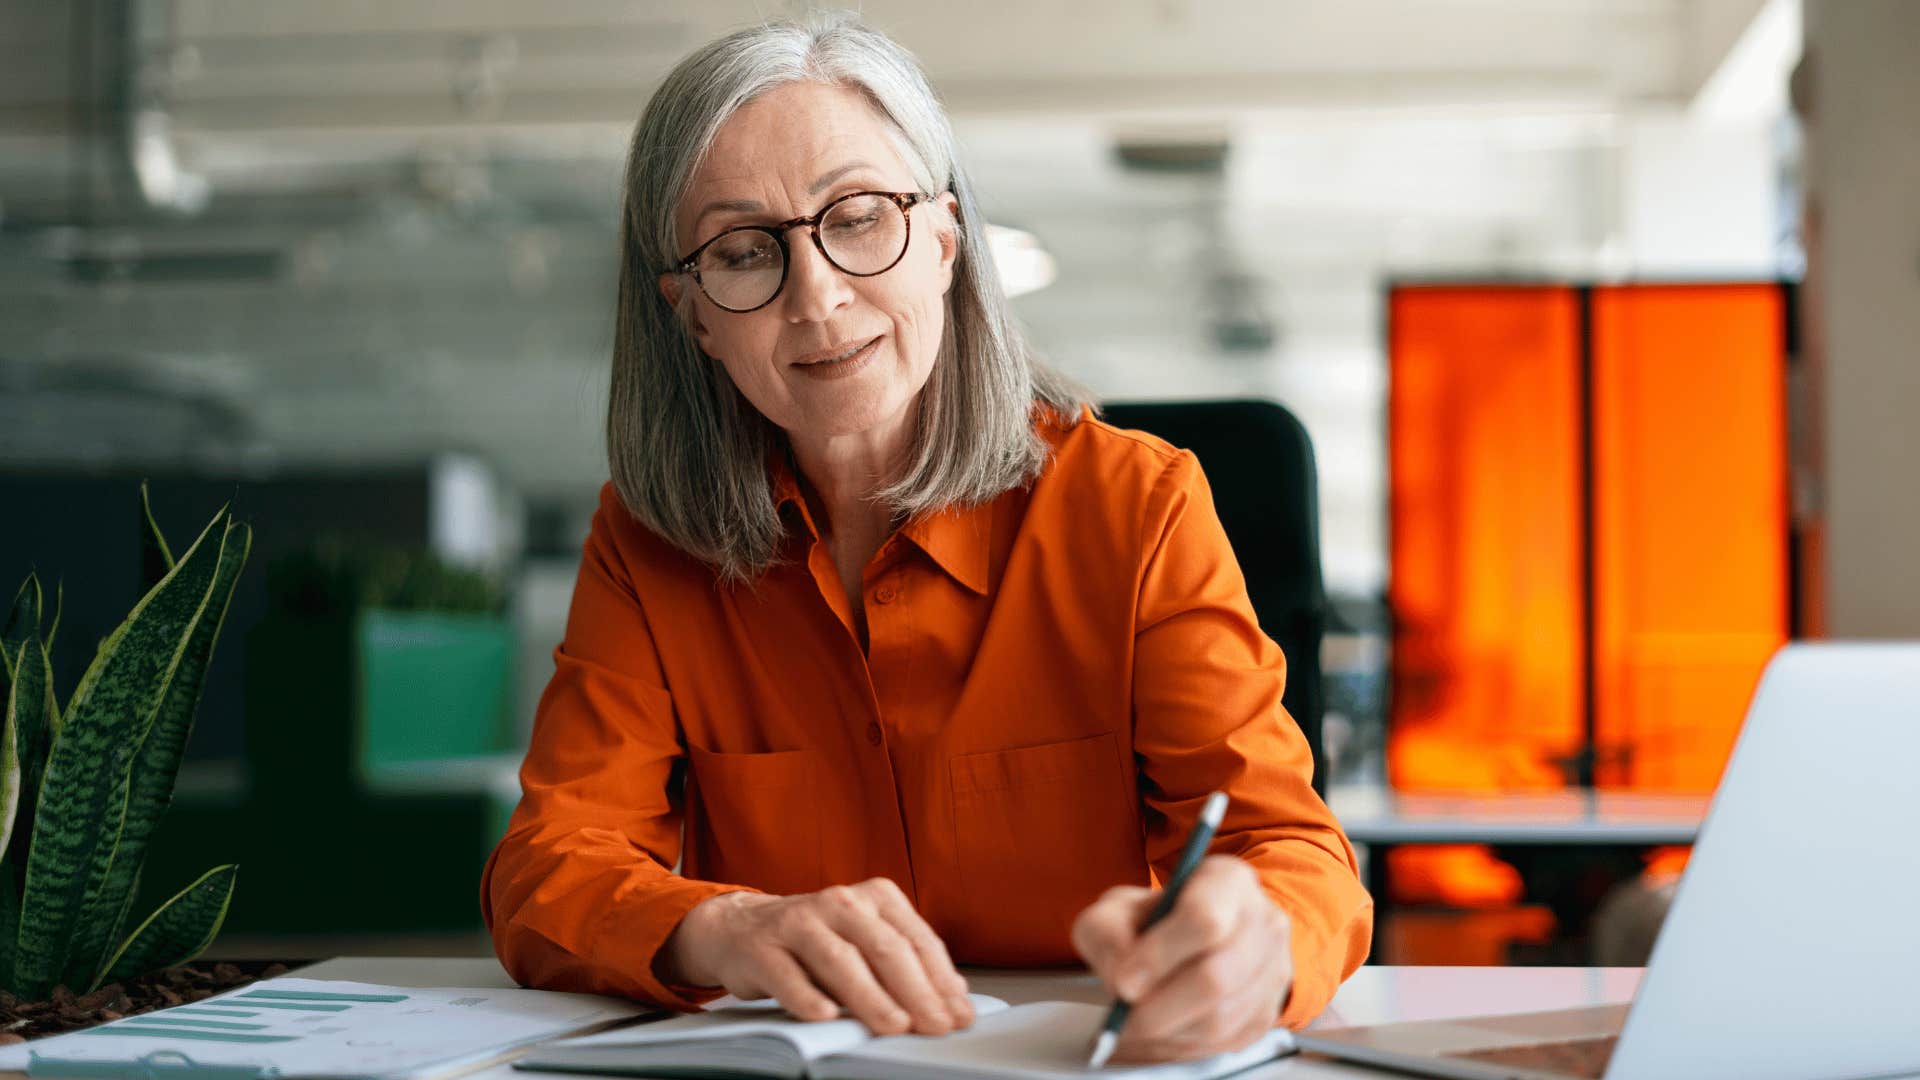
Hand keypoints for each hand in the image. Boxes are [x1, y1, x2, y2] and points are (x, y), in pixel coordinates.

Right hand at [655, 877, 975, 1036]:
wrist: (742, 929)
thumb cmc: (818, 942)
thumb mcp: (865, 941)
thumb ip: (905, 964)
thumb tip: (955, 1000)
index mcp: (876, 897)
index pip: (916, 940)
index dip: (941, 980)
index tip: (959, 1015)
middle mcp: (840, 901)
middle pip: (885, 948)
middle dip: (916, 991)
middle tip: (937, 1025)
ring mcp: (798, 922)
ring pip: (840, 960)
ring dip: (871, 997)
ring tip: (896, 1025)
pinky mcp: (762, 948)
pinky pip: (787, 976)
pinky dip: (808, 997)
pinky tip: (827, 1017)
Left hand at [1071, 856, 1292, 1063]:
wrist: (1190, 942)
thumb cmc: (1153, 921)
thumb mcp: (1117, 910)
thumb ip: (1107, 933)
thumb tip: (1123, 976)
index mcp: (1227, 881)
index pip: (1204, 920)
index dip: (1160, 956)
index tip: (1124, 981)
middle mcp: (1262, 921)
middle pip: (1215, 978)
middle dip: (1159, 1007)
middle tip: (1125, 1018)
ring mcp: (1273, 969)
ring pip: (1220, 1018)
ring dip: (1169, 1031)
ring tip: (1139, 1025)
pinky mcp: (1269, 1011)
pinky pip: (1225, 1042)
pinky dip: (1185, 1045)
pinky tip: (1163, 1031)